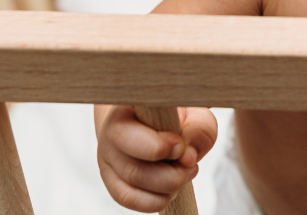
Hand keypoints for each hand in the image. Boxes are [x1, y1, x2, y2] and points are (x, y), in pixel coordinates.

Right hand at [97, 105, 217, 211]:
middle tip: (189, 163)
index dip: (156, 145)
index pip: (127, 129)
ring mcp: (107, 158)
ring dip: (168, 187)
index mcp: (127, 106)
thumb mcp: (197, 115)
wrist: (159, 125)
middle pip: (132, 168)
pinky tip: (171, 188)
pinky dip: (157, 200)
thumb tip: (187, 157)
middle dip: (171, 175)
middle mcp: (110, 132)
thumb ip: (199, 131)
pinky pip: (129, 199)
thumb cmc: (179, 118)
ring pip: (132, 186)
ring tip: (183, 172)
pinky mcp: (111, 180)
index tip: (180, 146)